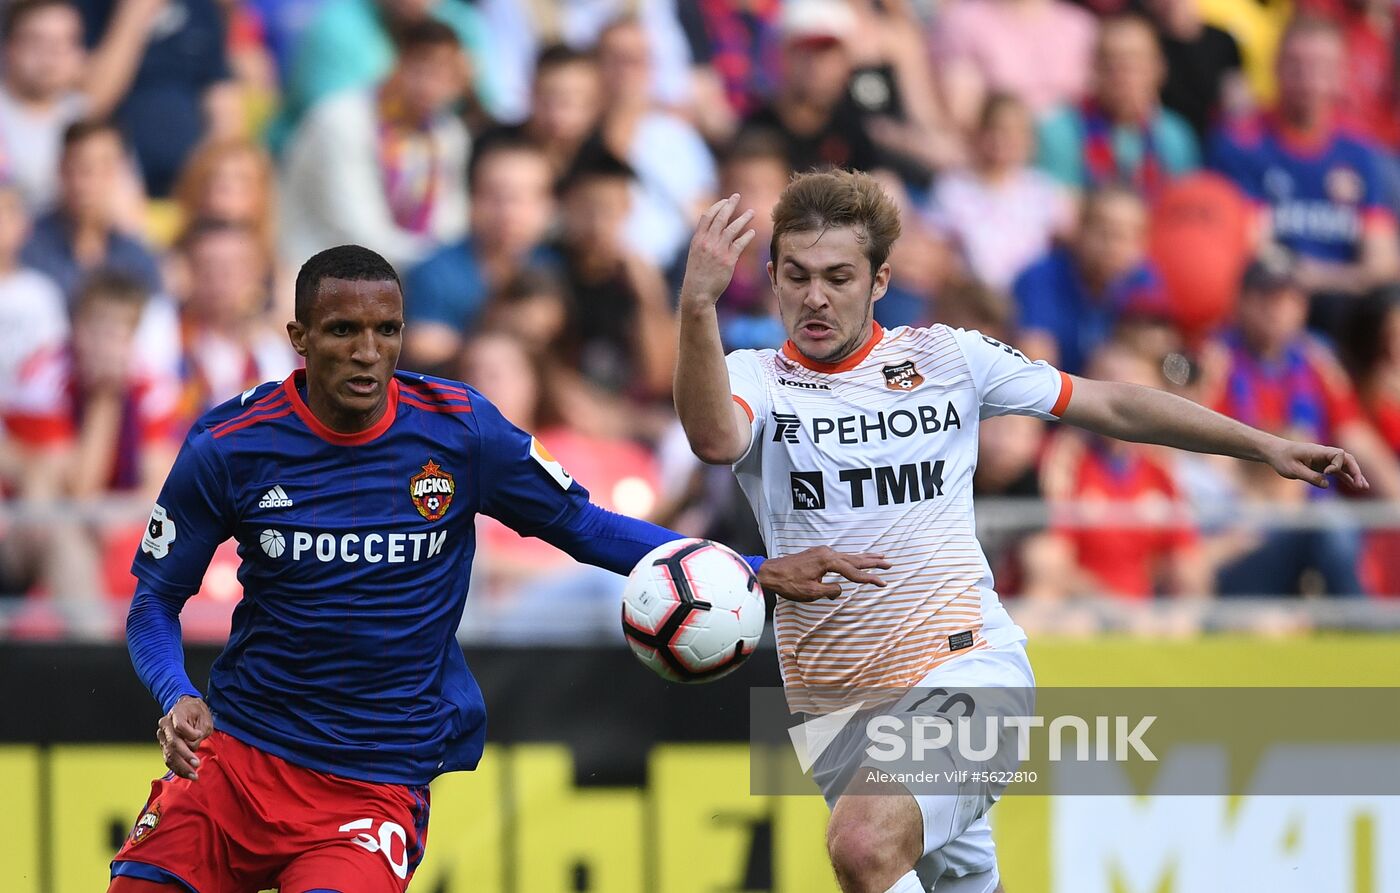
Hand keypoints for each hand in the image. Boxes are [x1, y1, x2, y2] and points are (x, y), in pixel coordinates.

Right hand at [157, 695, 213, 780]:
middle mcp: (165, 725)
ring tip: (194, 776)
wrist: (187, 708)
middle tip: (196, 765)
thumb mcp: (204, 718)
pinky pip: (168, 759)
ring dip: (181, 767)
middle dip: (185, 756)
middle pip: (173, 743)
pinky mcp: (163, 746)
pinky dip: (177, 768)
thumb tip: (192, 747)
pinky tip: (187, 774)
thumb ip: (199, 733)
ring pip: (169, 754)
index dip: (190, 733)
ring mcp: (162, 736)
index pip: (179, 726)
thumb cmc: (197, 713)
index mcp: (176, 713)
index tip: (200, 735)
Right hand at [679, 194, 756, 311]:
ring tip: (752, 212)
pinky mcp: (728, 261)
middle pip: (720, 218)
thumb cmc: (696, 275)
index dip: (717, 206)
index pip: (707, 216)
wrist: (697, 292)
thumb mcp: (695, 255)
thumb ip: (703, 241)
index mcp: (698, 240)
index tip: (725, 201)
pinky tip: (752, 232)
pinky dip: (747, 236)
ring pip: (732, 229)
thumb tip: (712, 231)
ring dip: (743, 219)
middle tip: (737, 196)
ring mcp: (718, 251)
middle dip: (729, 205)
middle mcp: (707, 242)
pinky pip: (740, 244)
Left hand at [758, 547, 890, 601]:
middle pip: (855, 558)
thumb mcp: (811, 592)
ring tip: (880, 557)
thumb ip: (830, 591)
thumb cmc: (788, 583)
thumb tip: (839, 590)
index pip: (853, 572)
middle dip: (873, 562)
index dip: (869, 579)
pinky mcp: (818, 555)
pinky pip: (840, 556)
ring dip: (864, 558)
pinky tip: (856, 559)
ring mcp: (822, 552)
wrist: (771, 572)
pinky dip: (852, 558)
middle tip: (889, 564)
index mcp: (827, 561)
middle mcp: (827, 553)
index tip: (883, 583)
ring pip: (848, 556)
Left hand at [1264, 439, 1367, 489]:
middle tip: (1361, 485)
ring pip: (1344, 466)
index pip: (1338, 454)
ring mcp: (1324, 460)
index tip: (1327, 474)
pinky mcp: (1321, 466)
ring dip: (1354, 476)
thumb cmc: (1282, 458)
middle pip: (1346, 459)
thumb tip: (1326, 484)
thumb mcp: (1293, 470)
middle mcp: (1324, 454)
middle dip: (1355, 471)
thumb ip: (1310, 477)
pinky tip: (1354, 485)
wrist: (1274, 452)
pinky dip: (1346, 477)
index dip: (1338, 465)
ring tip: (1364, 487)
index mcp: (1318, 451)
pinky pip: (1338, 471)